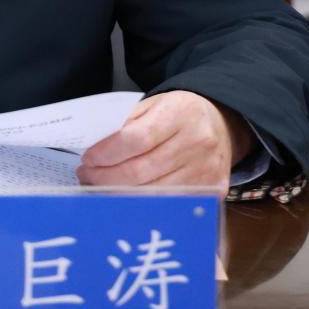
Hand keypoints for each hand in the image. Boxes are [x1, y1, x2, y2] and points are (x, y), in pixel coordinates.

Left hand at [76, 90, 252, 191]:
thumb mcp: (154, 105)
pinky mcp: (212, 190)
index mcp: (180, 113)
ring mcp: (207, 169)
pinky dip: (143, 204)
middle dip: (106, 177)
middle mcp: (197, 142)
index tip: (88, 158)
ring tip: (100, 187)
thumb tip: (96, 147)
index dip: (108, 153)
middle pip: (142, 170)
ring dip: (119, 194)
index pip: (136, 138)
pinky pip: (170, 204)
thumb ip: (127, 122)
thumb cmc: (178, 114)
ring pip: (153, 192)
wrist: (221, 125)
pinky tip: (125, 198)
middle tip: (86, 176)